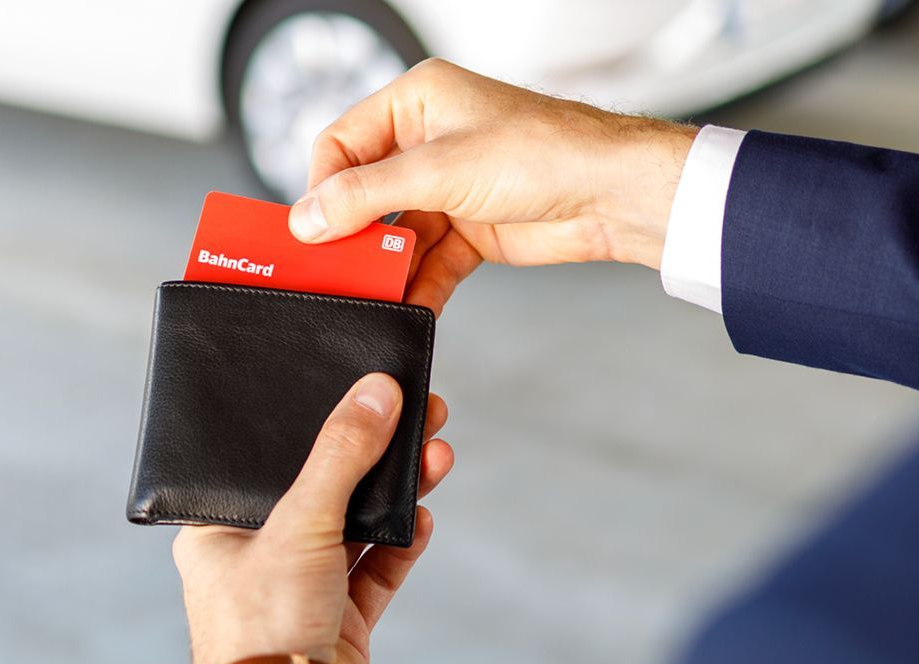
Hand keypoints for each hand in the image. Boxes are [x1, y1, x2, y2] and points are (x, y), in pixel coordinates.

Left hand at [171, 373, 453, 663]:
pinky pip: (376, 569)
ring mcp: (302, 584)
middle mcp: (259, 551)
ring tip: (437, 455)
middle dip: (377, 450)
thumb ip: (340, 455)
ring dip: (399, 492)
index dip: (320, 419)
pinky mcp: (338, 615)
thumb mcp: (300, 523)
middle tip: (420, 409)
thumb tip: (377, 393)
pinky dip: (404, 544)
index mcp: (223, 524)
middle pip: (326, 482)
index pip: (275, 453)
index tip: (363, 390)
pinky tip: (426, 519)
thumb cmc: (263, 623)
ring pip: (358, 523)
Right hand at [289, 59, 696, 315]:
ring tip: (371, 295)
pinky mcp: (472, 229)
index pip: (342, 142)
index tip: (310, 231)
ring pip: (397, 234)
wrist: (609, 194)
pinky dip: (419, 285)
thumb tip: (309, 216)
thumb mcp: (440, 169)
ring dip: (386, 267)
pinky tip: (410, 306)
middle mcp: (429, 141)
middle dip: (352, 233)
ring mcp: (451, 188)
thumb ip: (368, 195)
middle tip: (334, 268)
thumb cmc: (542, 152)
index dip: (323, 187)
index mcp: (416, 102)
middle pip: (366, 192)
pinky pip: (430, 261)